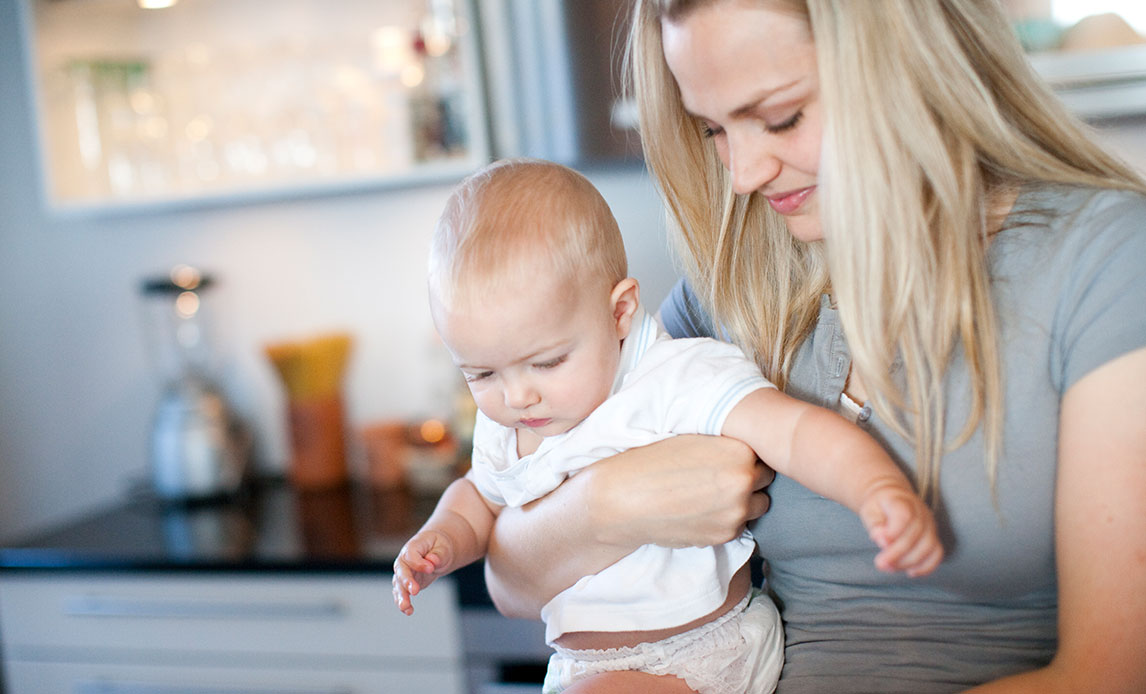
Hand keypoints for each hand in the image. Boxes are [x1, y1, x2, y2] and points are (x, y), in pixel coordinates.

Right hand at [392, 531, 454, 614]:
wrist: (436, 550)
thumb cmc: (439, 546)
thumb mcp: (444, 548)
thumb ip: (438, 554)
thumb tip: (432, 561)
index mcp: (412, 547)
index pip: (411, 555)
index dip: (419, 563)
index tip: (431, 569)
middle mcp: (404, 560)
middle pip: (401, 571)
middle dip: (406, 581)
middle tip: (415, 591)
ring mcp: (403, 573)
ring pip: (398, 585)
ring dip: (402, 596)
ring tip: (406, 607)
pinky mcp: (406, 584)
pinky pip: (401, 593)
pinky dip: (403, 602)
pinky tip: (408, 611)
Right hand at [592, 435, 773, 548]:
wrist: (624, 499)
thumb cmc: (651, 462)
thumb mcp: (692, 438)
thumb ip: (724, 444)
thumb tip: (746, 452)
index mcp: (739, 450)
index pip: (763, 452)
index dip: (747, 456)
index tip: (730, 458)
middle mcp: (744, 481)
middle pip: (765, 479)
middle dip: (748, 477)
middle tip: (722, 476)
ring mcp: (736, 512)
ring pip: (757, 506)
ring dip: (743, 501)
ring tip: (713, 496)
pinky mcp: (724, 535)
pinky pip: (739, 526)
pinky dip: (727, 519)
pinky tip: (703, 511)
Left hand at [858, 484, 943, 576]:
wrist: (892, 499)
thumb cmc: (879, 508)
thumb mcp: (870, 511)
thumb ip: (875, 525)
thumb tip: (882, 541)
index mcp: (902, 502)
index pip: (905, 516)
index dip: (895, 532)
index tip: (881, 544)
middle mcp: (921, 512)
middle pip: (916, 534)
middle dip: (898, 553)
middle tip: (880, 564)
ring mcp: (930, 525)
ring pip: (928, 546)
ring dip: (909, 562)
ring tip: (890, 568)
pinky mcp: (934, 537)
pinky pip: (937, 554)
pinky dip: (926, 566)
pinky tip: (910, 572)